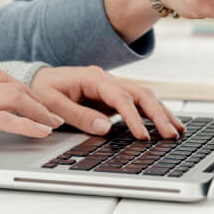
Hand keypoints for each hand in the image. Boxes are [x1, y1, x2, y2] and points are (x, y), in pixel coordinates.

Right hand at [0, 69, 63, 152]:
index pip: (1, 76)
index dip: (24, 88)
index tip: (38, 102)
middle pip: (13, 85)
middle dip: (38, 100)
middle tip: (53, 115)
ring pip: (14, 98)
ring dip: (39, 111)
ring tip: (52, 124)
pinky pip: (5, 119)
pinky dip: (28, 125)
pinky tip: (40, 132)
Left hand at [30, 66, 184, 140]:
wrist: (36, 80)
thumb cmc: (42, 90)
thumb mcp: (53, 104)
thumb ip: (78, 115)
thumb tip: (105, 128)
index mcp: (92, 77)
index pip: (120, 97)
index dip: (133, 117)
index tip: (142, 136)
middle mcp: (106, 79)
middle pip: (140, 93)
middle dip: (158, 114)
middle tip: (171, 135)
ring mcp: (111, 87)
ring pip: (143, 96)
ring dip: (161, 112)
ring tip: (177, 131)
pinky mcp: (112, 96)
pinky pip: (136, 103)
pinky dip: (152, 113)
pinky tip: (165, 124)